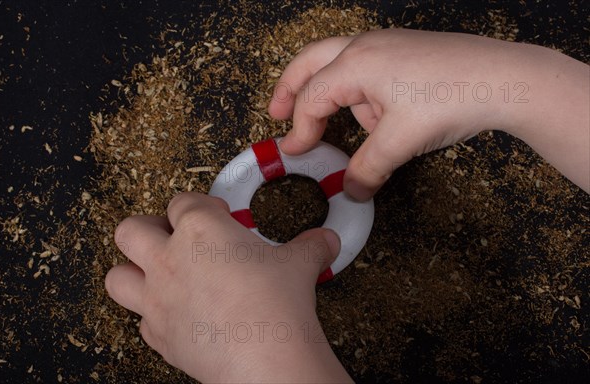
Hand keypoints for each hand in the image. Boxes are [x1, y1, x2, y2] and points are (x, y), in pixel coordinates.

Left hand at [105, 192, 351, 382]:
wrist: (264, 359)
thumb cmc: (275, 305)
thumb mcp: (299, 264)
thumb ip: (310, 247)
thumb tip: (325, 242)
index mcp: (200, 229)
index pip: (183, 201)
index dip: (200, 205)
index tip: (217, 214)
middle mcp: (169, 260)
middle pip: (131, 230)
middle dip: (149, 228)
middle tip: (172, 236)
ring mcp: (157, 300)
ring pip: (117, 276)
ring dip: (132, 271)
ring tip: (156, 273)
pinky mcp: (158, 335)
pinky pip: (142, 320)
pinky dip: (153, 315)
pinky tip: (176, 314)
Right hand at [269, 29, 589, 196]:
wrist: (505, 78)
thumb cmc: (452, 98)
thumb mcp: (400, 142)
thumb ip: (368, 169)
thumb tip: (351, 190)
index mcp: (355, 63)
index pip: (312, 99)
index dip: (300, 129)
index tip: (295, 152)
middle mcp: (365, 46)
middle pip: (310, 62)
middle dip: (290, 88)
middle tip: (276, 112)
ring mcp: (387, 44)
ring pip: (340, 63)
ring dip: (335, 94)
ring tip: (356, 128)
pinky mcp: (406, 51)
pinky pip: (369, 68)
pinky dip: (362, 90)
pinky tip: (384, 113)